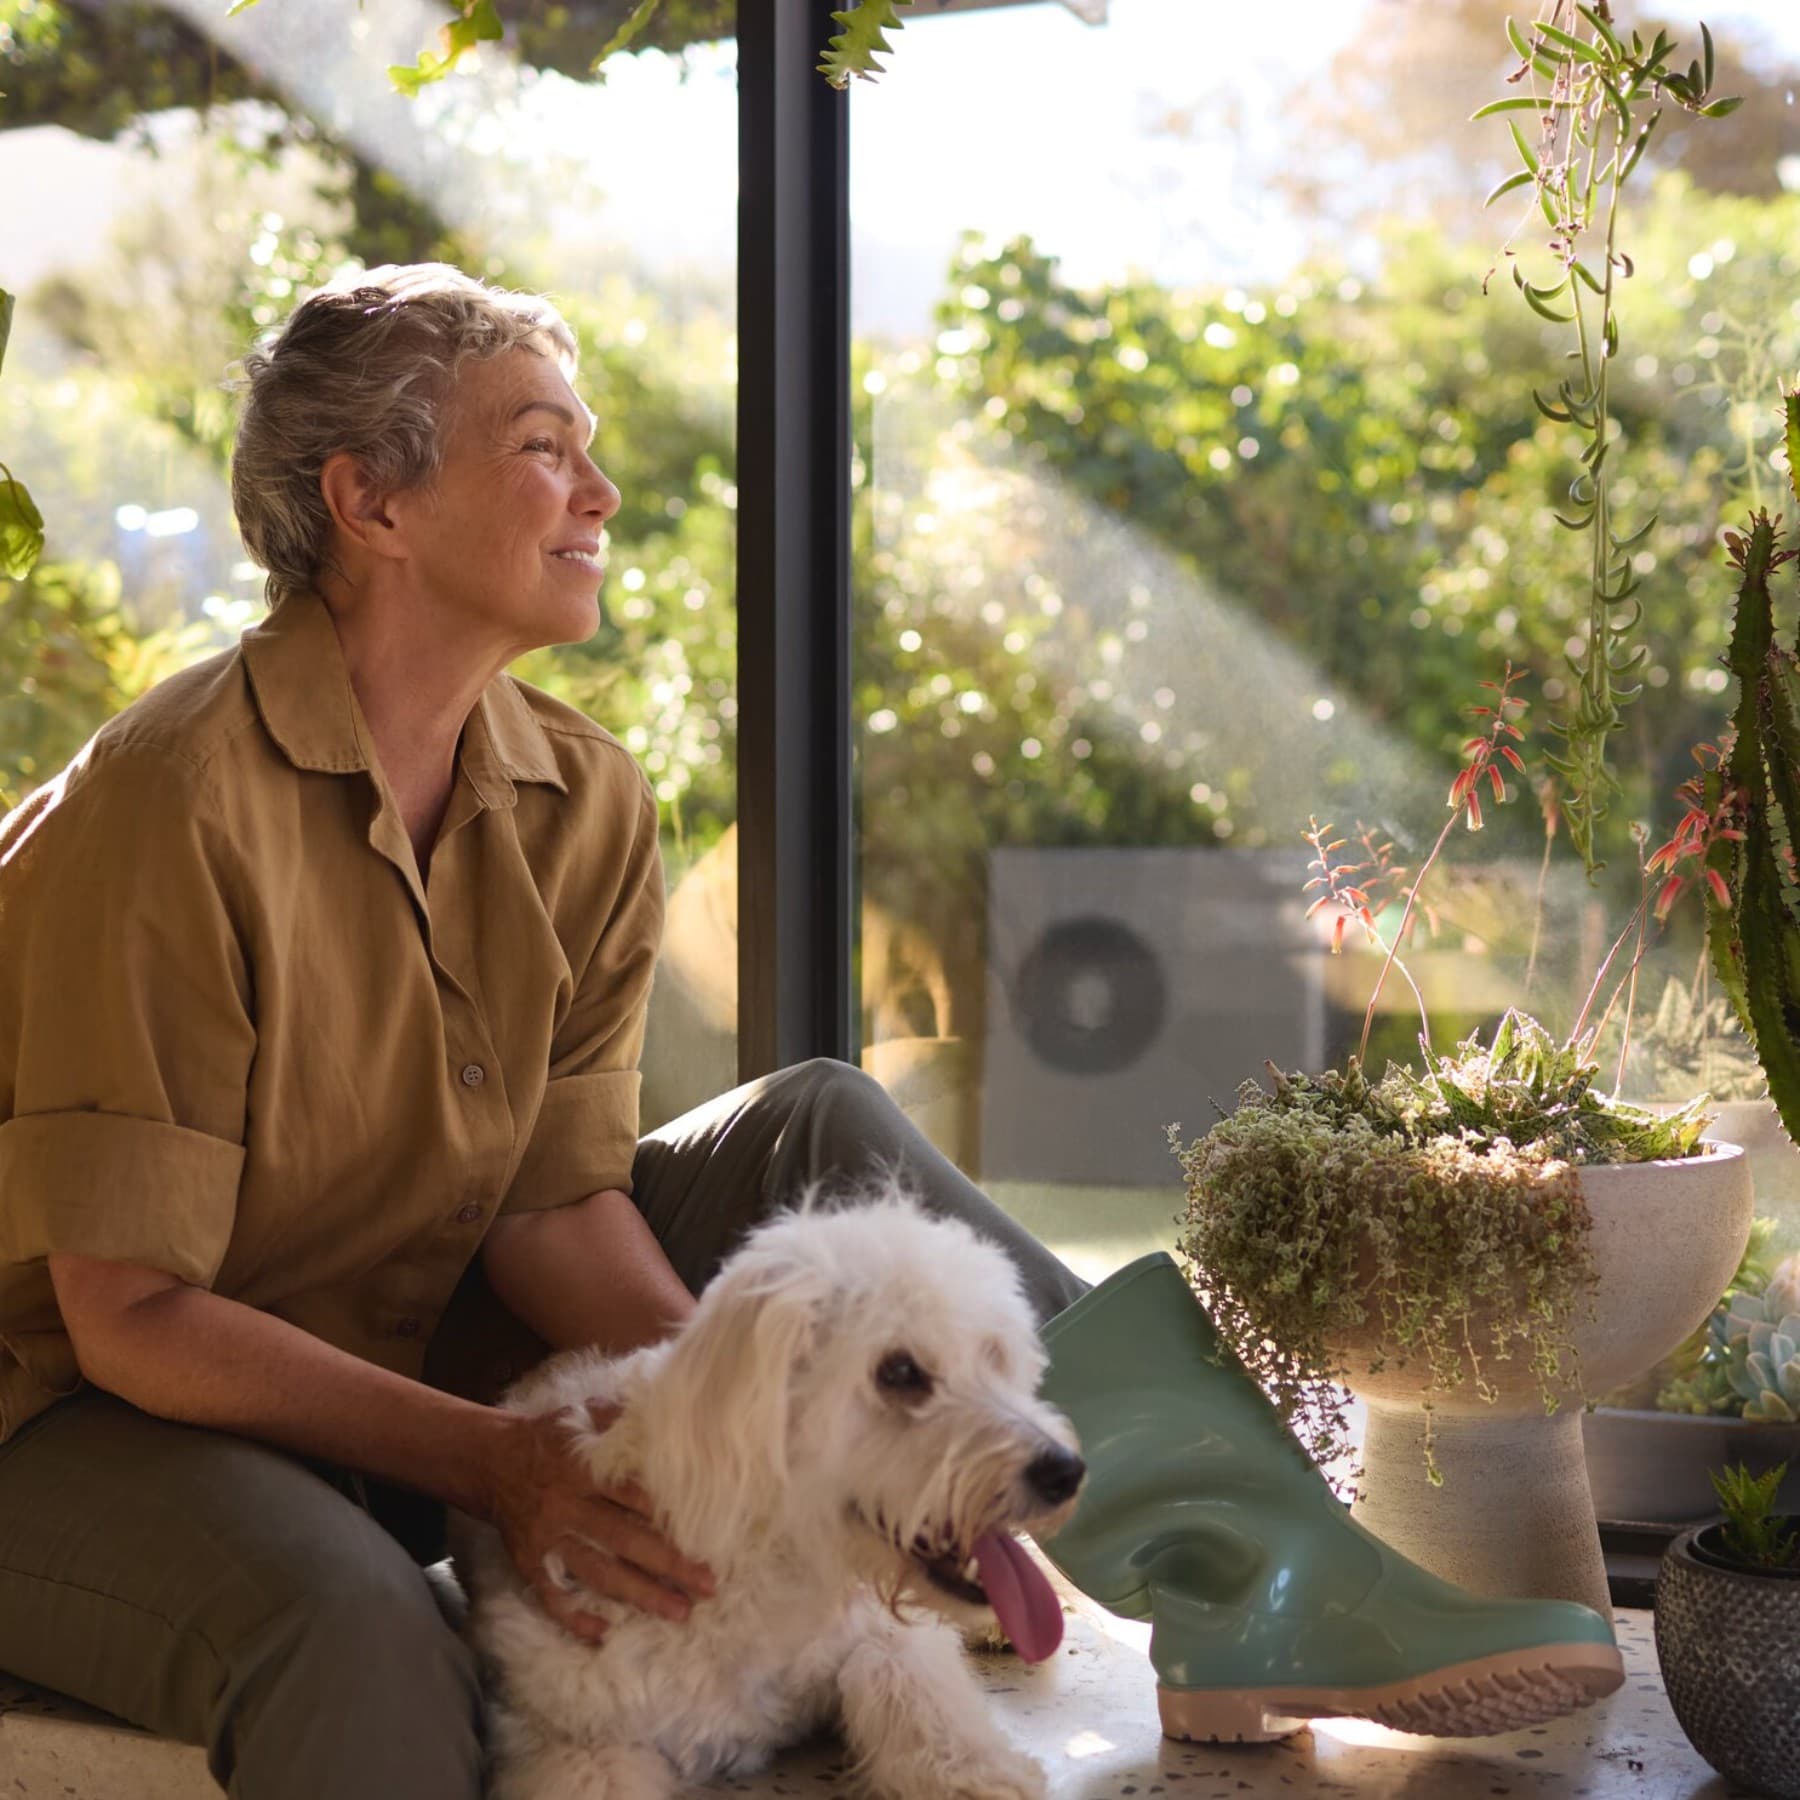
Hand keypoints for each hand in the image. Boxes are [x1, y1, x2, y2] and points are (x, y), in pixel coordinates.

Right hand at [486, 1403, 714, 1643]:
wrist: (491, 1461)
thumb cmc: (548, 1437)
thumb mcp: (581, 1415)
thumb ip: (620, 1416)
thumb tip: (667, 1412)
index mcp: (583, 1470)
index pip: (632, 1494)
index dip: (666, 1514)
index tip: (705, 1531)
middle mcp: (567, 1507)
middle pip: (623, 1540)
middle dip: (668, 1564)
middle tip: (708, 1585)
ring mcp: (548, 1540)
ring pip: (597, 1572)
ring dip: (639, 1595)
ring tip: (678, 1612)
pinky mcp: (529, 1562)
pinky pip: (551, 1596)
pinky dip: (573, 1617)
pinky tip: (602, 1634)